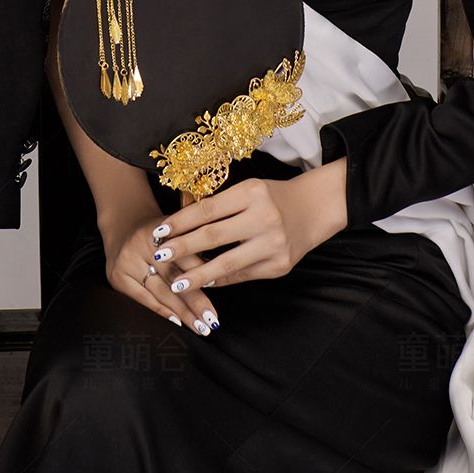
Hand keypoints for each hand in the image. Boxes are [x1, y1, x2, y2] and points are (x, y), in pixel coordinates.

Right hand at [103, 210, 220, 336]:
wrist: (122, 225)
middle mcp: (140, 245)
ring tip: (200, 327)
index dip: (200, 270)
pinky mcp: (118, 278)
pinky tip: (177, 322)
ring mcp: (127, 262)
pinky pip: (143, 299)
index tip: (217, 285)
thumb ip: (192, 247)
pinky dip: (162, 311)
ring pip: (160, 291)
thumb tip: (217, 275)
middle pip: (172, 276)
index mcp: (159, 229)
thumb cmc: (157, 232)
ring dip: (182, 312)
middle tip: (212, 319)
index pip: (182, 254)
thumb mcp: (175, 229)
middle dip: (195, 301)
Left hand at [149, 162, 348, 307]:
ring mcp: (273, 245)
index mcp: (251, 193)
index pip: (208, 210)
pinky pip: (243, 276)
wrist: (315, 209)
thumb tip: (180, 224)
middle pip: (213, 237)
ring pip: (227, 264)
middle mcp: (264, 218)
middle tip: (159, 257)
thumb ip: (219, 205)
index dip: (181, 222)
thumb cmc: (272, 196)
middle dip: (183, 248)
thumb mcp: (247, 189)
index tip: (159, 232)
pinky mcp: (279, 266)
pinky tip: (203, 283)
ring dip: (198, 275)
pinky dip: (221, 280)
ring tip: (176, 283)